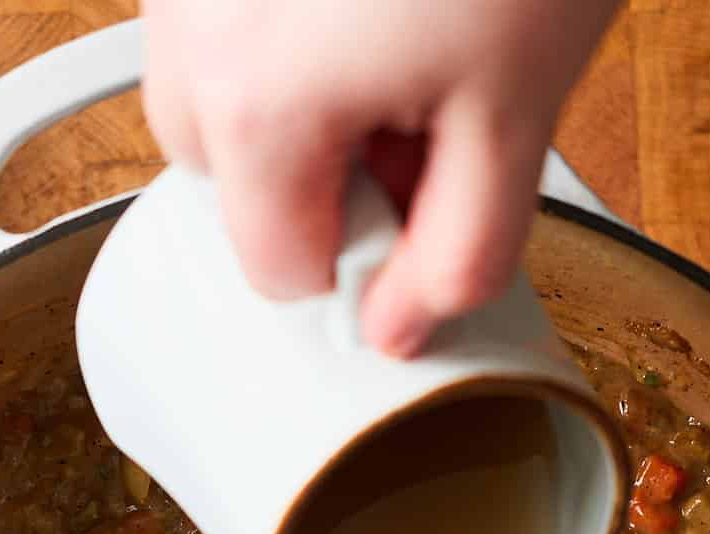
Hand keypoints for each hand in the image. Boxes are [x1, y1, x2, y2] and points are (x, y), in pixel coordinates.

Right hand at [141, 0, 618, 354]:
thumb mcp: (521, 117)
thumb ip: (459, 257)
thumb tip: (397, 328)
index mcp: (254, 109)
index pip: (280, 270)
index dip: (363, 256)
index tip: (420, 200)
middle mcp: (188, 36)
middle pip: (234, 185)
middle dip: (322, 175)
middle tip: (420, 109)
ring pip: (217, 101)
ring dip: (296, 104)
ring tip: (398, 36)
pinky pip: (218, 24)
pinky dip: (280, 33)